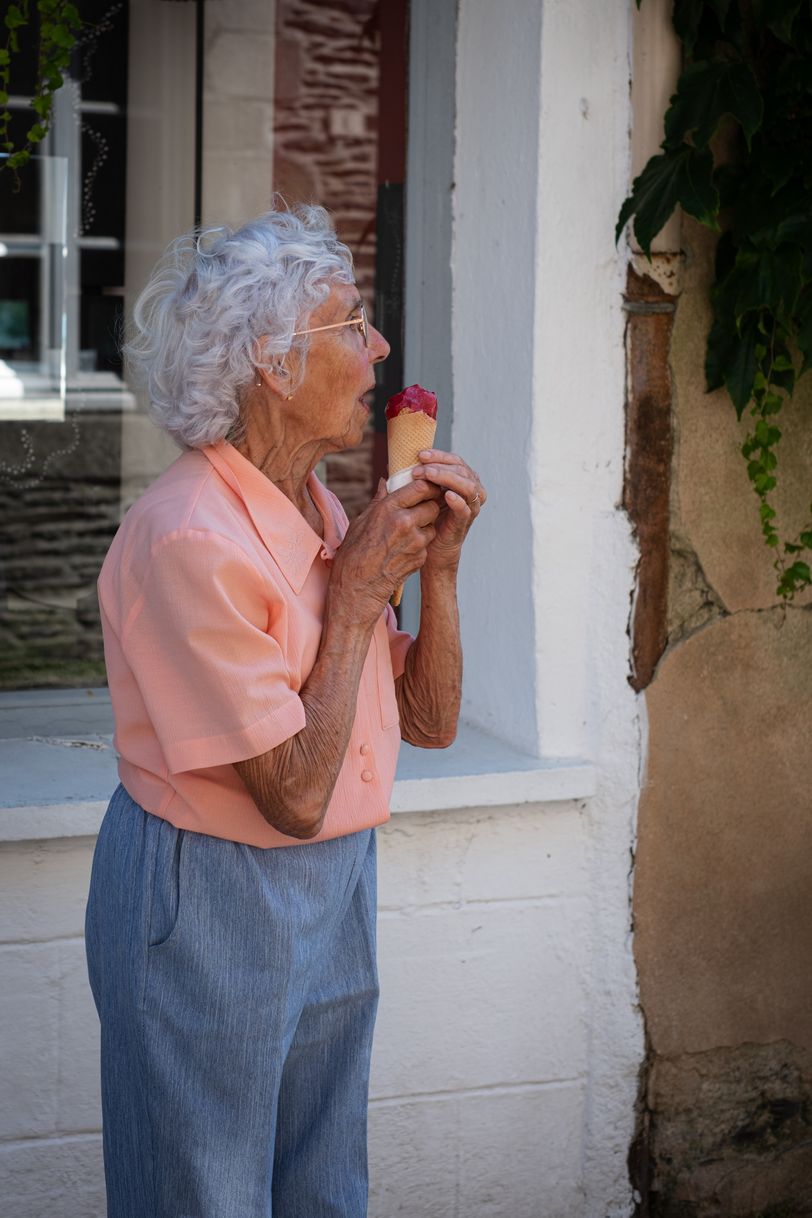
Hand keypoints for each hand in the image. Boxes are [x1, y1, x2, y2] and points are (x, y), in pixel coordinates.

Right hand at [329, 477, 441, 624]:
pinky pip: (427, 544)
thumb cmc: (354, 552)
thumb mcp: (362, 520)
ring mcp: (415, 542)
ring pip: (432, 526)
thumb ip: (379, 500)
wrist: (357, 586)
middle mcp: (405, 522)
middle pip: (433, 505)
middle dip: (428, 506)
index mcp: (389, 508)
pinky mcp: (421, 557)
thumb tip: (385, 482)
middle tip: (419, 509)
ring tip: (407, 532)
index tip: (425, 487)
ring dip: (425, 526)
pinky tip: (403, 549)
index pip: (421, 487)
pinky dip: (420, 544)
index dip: (426, 486)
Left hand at [411, 450, 485, 571]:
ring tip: (429, 475)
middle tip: (420, 467)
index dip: (439, 455)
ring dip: (448, 478)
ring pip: (468, 486)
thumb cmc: (424, 520)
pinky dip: (458, 501)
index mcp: (460, 481)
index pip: (454, 461)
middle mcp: (469, 491)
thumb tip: (386, 469)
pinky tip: (447, 495)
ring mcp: (469, 507)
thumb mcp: (416, 497)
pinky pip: (466, 509)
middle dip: (441, 466)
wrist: (429, 550)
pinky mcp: (465, 523)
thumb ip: (408, 483)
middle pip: (462, 470)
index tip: (420, 455)